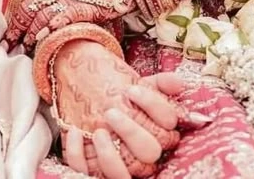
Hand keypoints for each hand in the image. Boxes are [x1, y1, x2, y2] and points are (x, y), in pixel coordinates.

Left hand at [6, 0, 133, 47]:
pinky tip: (44, 38)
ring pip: (43, 15)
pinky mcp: (85, 6)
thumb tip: (48, 10)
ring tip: (24, 46)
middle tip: (8, 44)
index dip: (17, 16)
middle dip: (18, 28)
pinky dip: (52, 28)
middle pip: (32, 7)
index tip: (9, 31)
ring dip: (32, 33)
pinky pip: (64, 18)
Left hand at [54, 42, 181, 177]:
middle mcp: (139, 153)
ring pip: (121, 175)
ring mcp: (117, 162)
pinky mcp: (91, 166)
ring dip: (109, 156)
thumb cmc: (115, 90)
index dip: (153, 108)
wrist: (82, 87)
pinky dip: (77, 153)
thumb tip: (179, 83)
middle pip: (148, 154)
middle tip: (111, 112)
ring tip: (99, 130)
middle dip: (132, 133)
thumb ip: (158, 83)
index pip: (167, 129)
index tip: (131, 90)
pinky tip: (74, 132)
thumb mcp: (137, 84)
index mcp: (155, 132)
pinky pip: (85, 171)